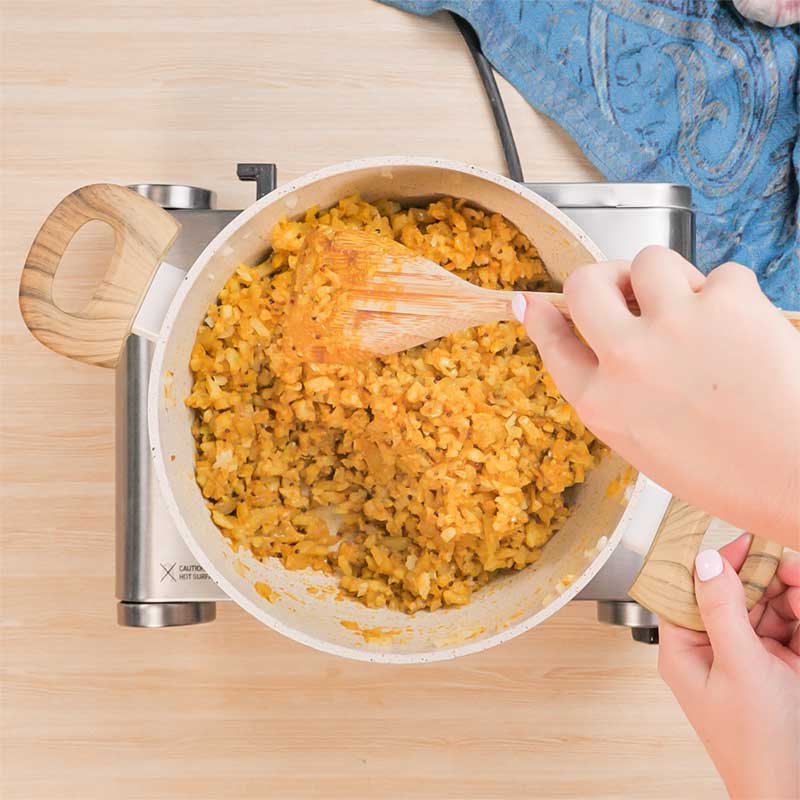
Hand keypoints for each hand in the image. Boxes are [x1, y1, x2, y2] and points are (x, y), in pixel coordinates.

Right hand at [514, 246, 799, 547]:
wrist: (798, 476)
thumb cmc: (727, 470)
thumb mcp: (642, 440)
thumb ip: (610, 390)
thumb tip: (587, 340)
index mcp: (601, 403)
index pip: (553, 341)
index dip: (544, 316)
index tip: (536, 300)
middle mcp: (626, 360)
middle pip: (585, 283)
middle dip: (601, 278)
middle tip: (625, 289)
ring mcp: (673, 326)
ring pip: (650, 259)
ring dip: (669, 278)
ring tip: (696, 310)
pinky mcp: (726, 301)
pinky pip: (719, 274)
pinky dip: (730, 296)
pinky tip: (744, 331)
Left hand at [659, 535, 799, 798]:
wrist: (795, 792)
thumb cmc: (759, 742)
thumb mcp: (738, 666)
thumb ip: (722, 610)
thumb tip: (706, 561)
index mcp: (684, 650)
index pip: (690, 591)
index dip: (714, 564)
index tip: (743, 541)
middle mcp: (712, 650)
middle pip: (732, 595)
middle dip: (761, 576)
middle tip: (787, 562)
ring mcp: (747, 659)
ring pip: (764, 608)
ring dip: (784, 591)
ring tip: (799, 579)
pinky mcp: (778, 668)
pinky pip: (787, 628)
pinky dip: (799, 613)